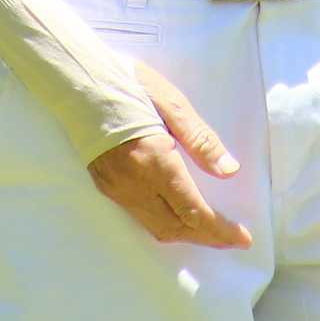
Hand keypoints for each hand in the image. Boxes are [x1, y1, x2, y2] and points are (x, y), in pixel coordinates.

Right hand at [84, 59, 254, 248]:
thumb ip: (200, 139)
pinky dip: (166, 223)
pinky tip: (179, 215)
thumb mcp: (171, 101)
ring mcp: (115, 188)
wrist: (75, 82)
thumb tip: (229, 170)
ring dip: (187, 234)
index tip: (244, 238)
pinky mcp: (105, 186)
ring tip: (213, 231)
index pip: (192, 210)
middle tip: (234, 238)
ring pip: (156, 228)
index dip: (220, 230)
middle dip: (208, 238)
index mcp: (154, 161)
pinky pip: (140, 218)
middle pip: (176, 228)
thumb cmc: (127, 82)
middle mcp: (133, 184)